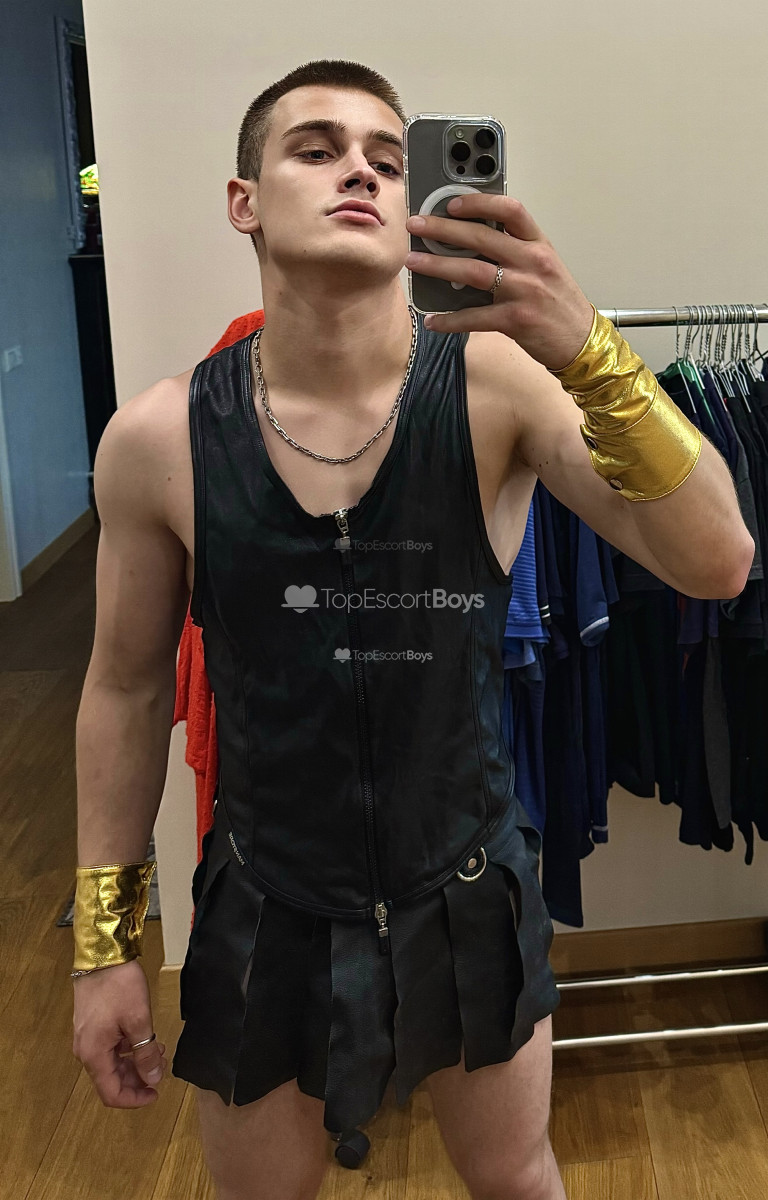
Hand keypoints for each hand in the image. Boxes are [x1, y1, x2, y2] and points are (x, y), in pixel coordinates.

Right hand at [72, 958, 167, 1107]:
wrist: (104, 955)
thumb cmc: (119, 985)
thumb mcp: (139, 1020)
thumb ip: (147, 1053)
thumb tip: (154, 1078)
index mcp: (93, 1054)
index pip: (111, 1094)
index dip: (134, 1099)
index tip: (156, 1093)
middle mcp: (86, 1050)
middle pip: (111, 1080)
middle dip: (138, 1079)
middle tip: (161, 1068)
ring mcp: (88, 1037)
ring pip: (112, 1063)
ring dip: (135, 1063)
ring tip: (159, 1050)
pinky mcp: (92, 1025)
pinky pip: (110, 1047)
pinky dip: (129, 1049)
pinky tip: (146, 1038)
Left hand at [404, 193, 594, 371]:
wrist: (581, 340)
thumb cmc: (559, 303)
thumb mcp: (544, 267)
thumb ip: (515, 252)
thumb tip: (470, 244)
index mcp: (539, 245)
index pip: (510, 210)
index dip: (478, 203)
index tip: (452, 203)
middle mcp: (532, 262)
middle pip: (481, 237)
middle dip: (443, 229)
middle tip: (417, 225)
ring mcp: (524, 290)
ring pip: (473, 271)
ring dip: (438, 265)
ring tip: (414, 262)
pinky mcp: (515, 319)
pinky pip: (474, 317)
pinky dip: (450, 321)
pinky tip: (433, 321)